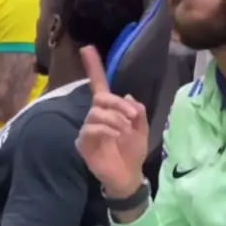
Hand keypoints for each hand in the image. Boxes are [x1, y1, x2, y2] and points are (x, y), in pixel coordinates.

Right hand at [77, 46, 148, 197]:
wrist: (128, 176)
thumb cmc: (133, 152)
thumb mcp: (142, 129)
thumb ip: (137, 111)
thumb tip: (128, 96)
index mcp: (109, 110)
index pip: (99, 85)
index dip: (94, 67)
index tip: (87, 48)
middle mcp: (95, 116)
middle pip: (101, 97)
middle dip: (118, 104)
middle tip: (132, 116)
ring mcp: (88, 129)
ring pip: (97, 112)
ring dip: (115, 118)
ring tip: (125, 130)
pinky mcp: (83, 142)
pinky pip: (91, 127)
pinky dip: (107, 129)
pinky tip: (116, 136)